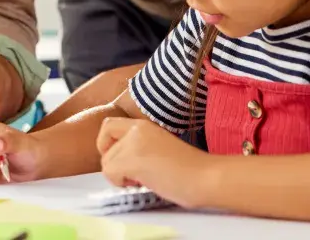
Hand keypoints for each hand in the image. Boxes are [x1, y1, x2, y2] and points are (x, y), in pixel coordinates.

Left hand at [97, 117, 212, 208]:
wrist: (206, 177)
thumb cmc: (188, 169)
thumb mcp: (158, 148)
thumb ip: (137, 147)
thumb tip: (117, 160)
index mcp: (143, 125)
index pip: (108, 125)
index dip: (106, 144)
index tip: (120, 159)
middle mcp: (136, 129)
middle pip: (103, 145)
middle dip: (112, 163)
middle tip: (132, 174)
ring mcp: (134, 143)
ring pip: (106, 163)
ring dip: (119, 176)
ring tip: (143, 179)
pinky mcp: (133, 159)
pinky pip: (110, 173)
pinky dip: (120, 183)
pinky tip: (141, 183)